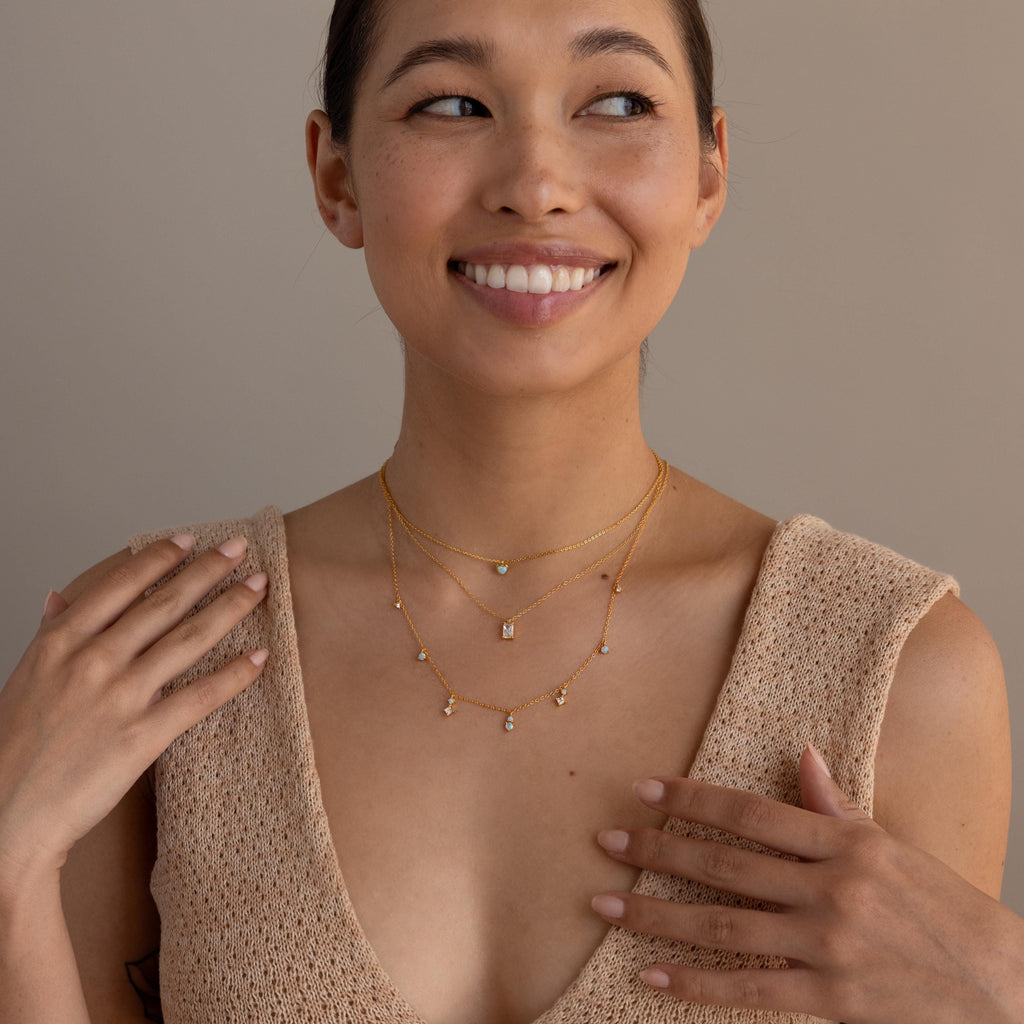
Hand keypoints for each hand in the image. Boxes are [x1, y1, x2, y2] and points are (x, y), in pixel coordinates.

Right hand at [0, 535, 267, 896]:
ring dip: (231, 607)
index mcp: (62, 642)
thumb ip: (50, 634)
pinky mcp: (143, 735)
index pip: (121, 585)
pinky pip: (200, 696)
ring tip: (260, 586)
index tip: (188, 540)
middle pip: (165, 603)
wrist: (6, 814)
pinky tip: (259, 656)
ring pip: (190, 638)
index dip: (159, 558)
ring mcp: (121, 696)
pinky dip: (234, 674)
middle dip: (208, 570)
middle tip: (239, 548)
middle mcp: (94, 660)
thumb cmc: (13, 747)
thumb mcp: (24, 677)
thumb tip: (57, 597)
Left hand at [591, 747, 1023, 1023]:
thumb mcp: (890, 846)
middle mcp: (830, 886)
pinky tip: (649, 974)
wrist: (1002, 988)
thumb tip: (802, 753)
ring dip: (655, 914)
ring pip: (722, 924)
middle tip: (605, 842)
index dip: (692, 800)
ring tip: (605, 905)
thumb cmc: (941, 908)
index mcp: (845, 842)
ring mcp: (828, 943)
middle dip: (656, 851)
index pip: (750, 813)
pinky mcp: (831, 996)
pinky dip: (694, 984)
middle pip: (724, 864)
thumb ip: (836, 806)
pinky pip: (748, 989)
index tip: (644, 789)